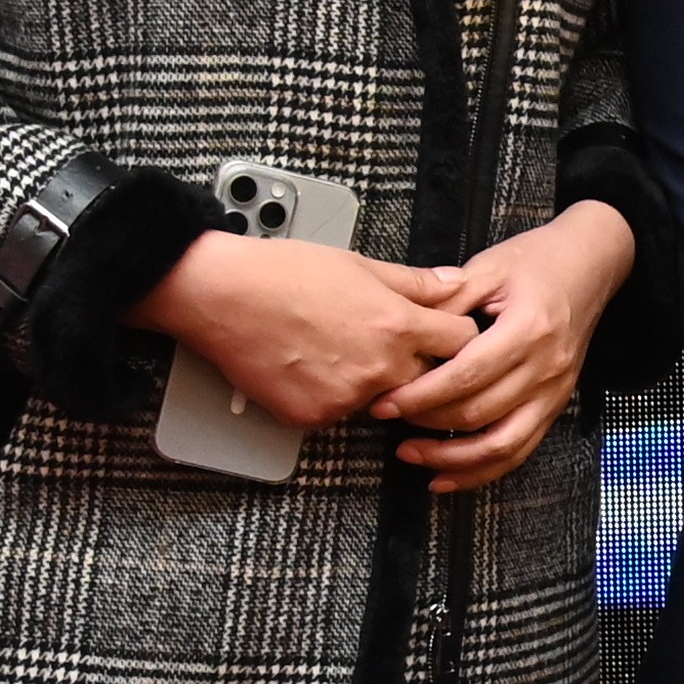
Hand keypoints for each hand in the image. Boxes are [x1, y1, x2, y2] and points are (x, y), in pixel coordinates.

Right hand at [140, 226, 475, 427]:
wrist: (222, 296)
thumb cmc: (283, 273)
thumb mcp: (359, 264)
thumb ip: (414, 282)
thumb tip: (453, 284)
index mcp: (397, 325)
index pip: (461, 343)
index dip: (457, 335)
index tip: (446, 334)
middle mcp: (378, 368)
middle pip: (429, 380)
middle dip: (419, 366)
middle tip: (387, 344)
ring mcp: (346, 398)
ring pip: (381, 399)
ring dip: (372, 383)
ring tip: (336, 349)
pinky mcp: (314, 418)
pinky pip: (339, 414)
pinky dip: (332, 396)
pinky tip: (309, 367)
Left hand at [376, 200, 636, 489]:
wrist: (591, 265)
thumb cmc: (536, 261)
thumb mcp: (489, 267)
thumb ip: (448, 300)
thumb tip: (404, 334)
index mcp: (528, 329)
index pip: (467, 375)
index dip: (422, 395)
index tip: (385, 401)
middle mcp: (545, 368)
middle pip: (479, 413)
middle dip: (426, 423)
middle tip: (385, 417)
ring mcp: (555, 393)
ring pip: (500, 445)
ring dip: (451, 459)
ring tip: (409, 455)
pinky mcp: (555, 406)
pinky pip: (519, 451)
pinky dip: (481, 471)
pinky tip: (445, 477)